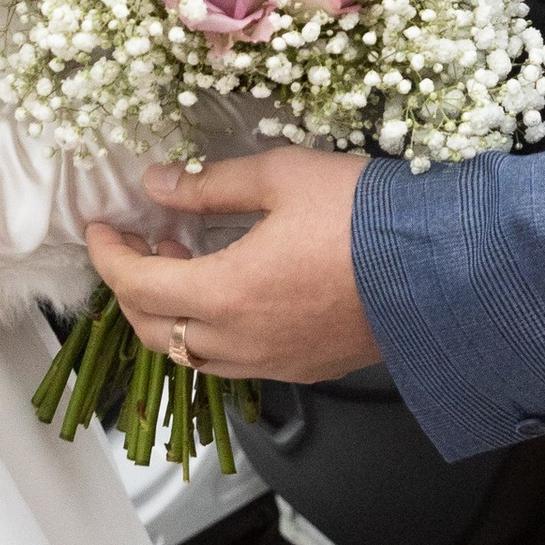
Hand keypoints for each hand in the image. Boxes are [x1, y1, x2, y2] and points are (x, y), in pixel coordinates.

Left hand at [85, 151, 376, 382]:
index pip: (137, 287)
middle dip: (132, 288)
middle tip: (141, 244)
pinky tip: (232, 291)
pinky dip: (211, 332)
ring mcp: (275, 362)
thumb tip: (158, 186)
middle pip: (155, 332)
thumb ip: (210, 184)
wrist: (442, 264)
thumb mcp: (281, 176)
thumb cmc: (365, 215)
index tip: (101, 229)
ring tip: (187, 262)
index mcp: (228, 294)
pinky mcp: (305, 367)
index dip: (109, 256)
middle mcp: (243, 342)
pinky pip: (234, 362)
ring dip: (172, 314)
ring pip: (193, 355)